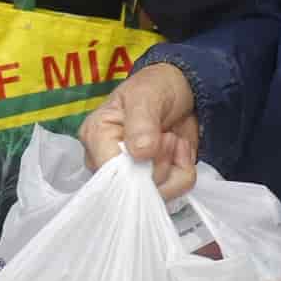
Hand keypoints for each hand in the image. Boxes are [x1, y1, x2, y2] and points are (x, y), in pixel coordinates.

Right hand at [81, 62, 199, 199]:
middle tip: (167, 135)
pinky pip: (174, 192)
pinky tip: (179, 150)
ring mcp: (132, 176)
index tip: (160, 140)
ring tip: (173, 138)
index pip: (109, 173)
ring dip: (176, 166)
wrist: (182, 90)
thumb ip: (141, 123)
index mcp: (96, 137)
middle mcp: (108, 162)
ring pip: (157, 193)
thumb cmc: (155, 87)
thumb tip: (139, 154)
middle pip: (135, 188)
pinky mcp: (154, 182)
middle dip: (161, 162)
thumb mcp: (146, 96)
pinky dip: (184, 171)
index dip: (138, 167)